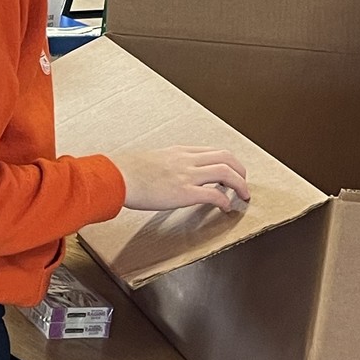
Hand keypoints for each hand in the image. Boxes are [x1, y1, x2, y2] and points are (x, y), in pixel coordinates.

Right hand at [115, 146, 249, 212]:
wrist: (116, 176)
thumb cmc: (125, 170)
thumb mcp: (149, 160)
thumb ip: (163, 164)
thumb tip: (164, 173)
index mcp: (178, 152)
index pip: (212, 151)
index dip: (227, 161)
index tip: (230, 171)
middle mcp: (186, 160)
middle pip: (226, 157)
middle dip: (240, 170)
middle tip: (243, 183)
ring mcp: (186, 175)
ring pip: (226, 173)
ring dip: (240, 185)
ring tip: (243, 195)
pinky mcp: (184, 192)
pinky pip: (215, 195)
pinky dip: (225, 202)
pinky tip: (226, 208)